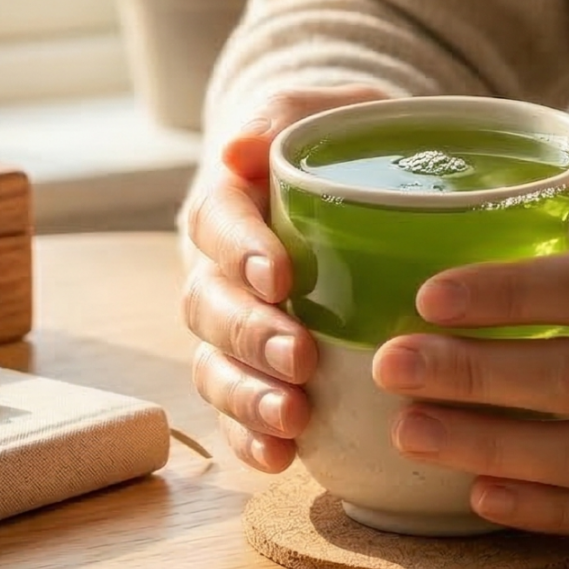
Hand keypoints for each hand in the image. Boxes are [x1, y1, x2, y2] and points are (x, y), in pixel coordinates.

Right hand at [182, 85, 394, 470]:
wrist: (360, 187)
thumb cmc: (346, 146)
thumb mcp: (330, 111)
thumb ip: (288, 117)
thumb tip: (241, 149)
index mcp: (230, 202)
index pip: (217, 222)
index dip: (241, 252)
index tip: (280, 275)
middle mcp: (218, 268)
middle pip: (208, 306)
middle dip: (249, 335)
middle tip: (299, 356)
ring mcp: (231, 326)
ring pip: (214, 365)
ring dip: (246, 395)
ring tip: (291, 417)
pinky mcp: (254, 372)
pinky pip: (235, 412)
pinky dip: (249, 437)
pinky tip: (281, 458)